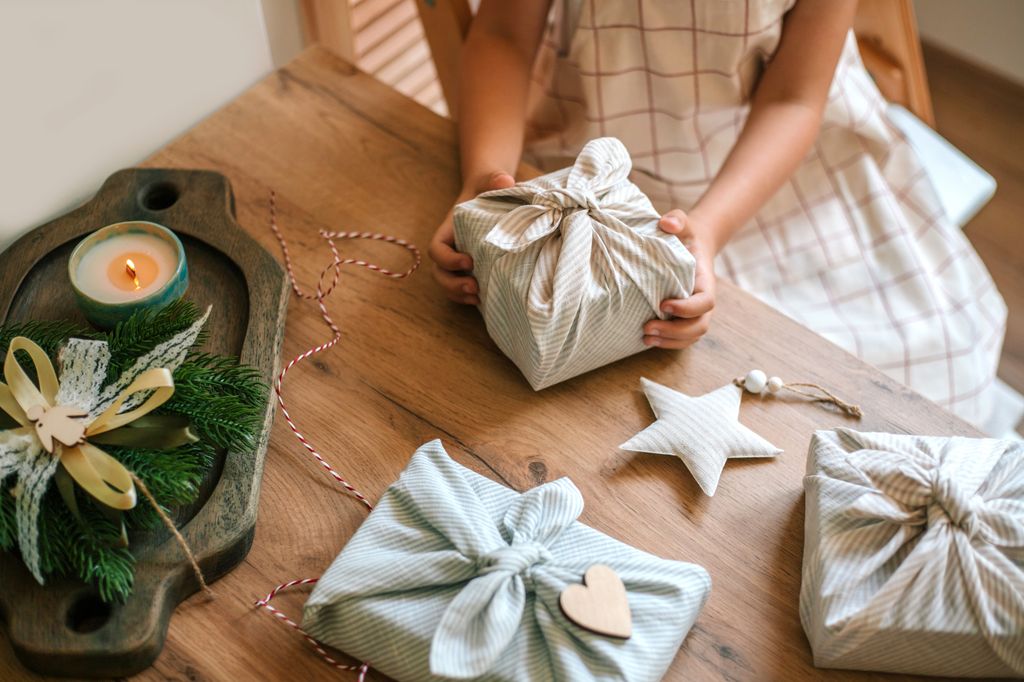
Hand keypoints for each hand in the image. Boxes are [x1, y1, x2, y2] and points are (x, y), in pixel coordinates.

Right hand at [429, 171, 515, 303]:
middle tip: (474, 286)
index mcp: (448, 231)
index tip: (469, 261)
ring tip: (478, 298)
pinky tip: (484, 300)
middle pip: (439, 272)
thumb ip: (495, 179)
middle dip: (452, 283)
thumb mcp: (490, 181)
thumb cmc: (488, 188)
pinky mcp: (471, 270)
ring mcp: (458, 261)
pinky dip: (468, 297)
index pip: (436, 249)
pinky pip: (461, 288)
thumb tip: (505, 181)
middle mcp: (450, 248)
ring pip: (448, 284)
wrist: (491, 195)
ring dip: (459, 294)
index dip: (448, 259)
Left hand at [643, 210, 716, 349]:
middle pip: (699, 326)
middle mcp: (703, 301)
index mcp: (706, 282)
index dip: (687, 308)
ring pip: (691, 336)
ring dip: (669, 341)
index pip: (705, 302)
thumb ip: (677, 220)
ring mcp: (695, 313)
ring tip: (645, 337)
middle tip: (648, 327)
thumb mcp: (683, 223)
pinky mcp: (684, 319)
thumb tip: (666, 223)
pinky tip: (647, 340)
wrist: (690, 246)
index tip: (663, 304)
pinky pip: (682, 338)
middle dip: (675, 331)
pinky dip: (667, 343)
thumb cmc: (684, 236)